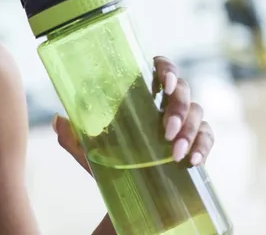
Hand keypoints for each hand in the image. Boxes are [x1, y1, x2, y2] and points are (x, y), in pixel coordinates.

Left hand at [52, 56, 214, 234]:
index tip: (163, 83)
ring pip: (199, 113)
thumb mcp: (87, 150)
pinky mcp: (197, 145)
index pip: (162, 70)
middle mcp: (166, 106)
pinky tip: (191, 160)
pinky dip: (203, 147)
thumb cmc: (110, 165)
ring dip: (190, 131)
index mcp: (142, 98)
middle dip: (179, 108)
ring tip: (173, 153)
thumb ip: (72, 136)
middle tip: (166, 130)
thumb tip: (57, 119)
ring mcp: (185, 125)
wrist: (129, 197)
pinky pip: (208, 138)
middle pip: (184, 91)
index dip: (167, 69)